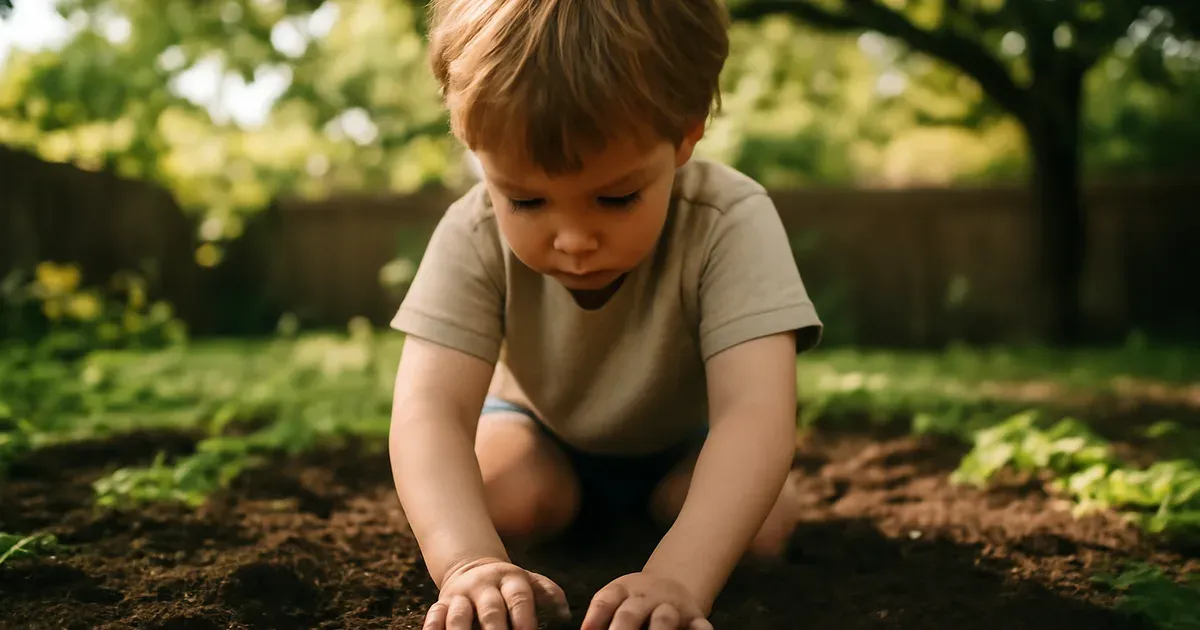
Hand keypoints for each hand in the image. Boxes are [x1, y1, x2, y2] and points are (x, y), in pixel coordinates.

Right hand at [423, 557, 570, 629]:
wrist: (472, 568)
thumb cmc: (509, 585)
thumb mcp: (530, 582)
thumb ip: (548, 594)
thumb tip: (565, 614)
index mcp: (511, 580)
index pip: (519, 598)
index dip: (525, 617)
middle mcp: (484, 586)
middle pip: (490, 610)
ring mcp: (461, 595)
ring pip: (459, 615)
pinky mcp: (441, 604)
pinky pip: (434, 615)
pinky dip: (433, 627)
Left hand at [581, 572, 712, 629]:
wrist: (672, 583)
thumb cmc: (634, 600)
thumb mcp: (616, 597)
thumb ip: (600, 615)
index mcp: (623, 591)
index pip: (606, 601)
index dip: (594, 619)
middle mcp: (647, 597)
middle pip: (630, 613)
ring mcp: (672, 607)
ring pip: (664, 619)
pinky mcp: (695, 618)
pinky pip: (700, 625)